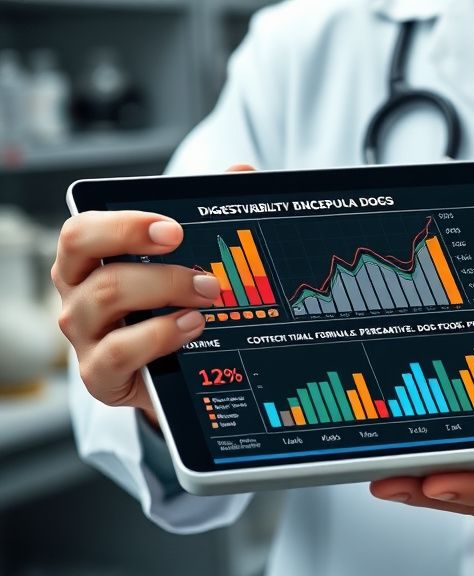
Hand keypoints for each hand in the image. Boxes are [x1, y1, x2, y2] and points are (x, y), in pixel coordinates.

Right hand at [54, 164, 254, 423]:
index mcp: (90, 258)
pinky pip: (116, 352)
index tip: (173, 229)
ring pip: (105, 298)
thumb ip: (211, 215)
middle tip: (207, 275)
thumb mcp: (190, 262)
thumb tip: (240, 171)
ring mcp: (86, 334)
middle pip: (87, 258)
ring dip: (166, 292)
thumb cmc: (174, 306)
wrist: (177, 373)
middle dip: (152, 259)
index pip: (83, 230)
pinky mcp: (100, 374)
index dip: (124, 224)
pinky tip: (193, 326)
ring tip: (209, 297)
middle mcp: (78, 292)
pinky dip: (159, 335)